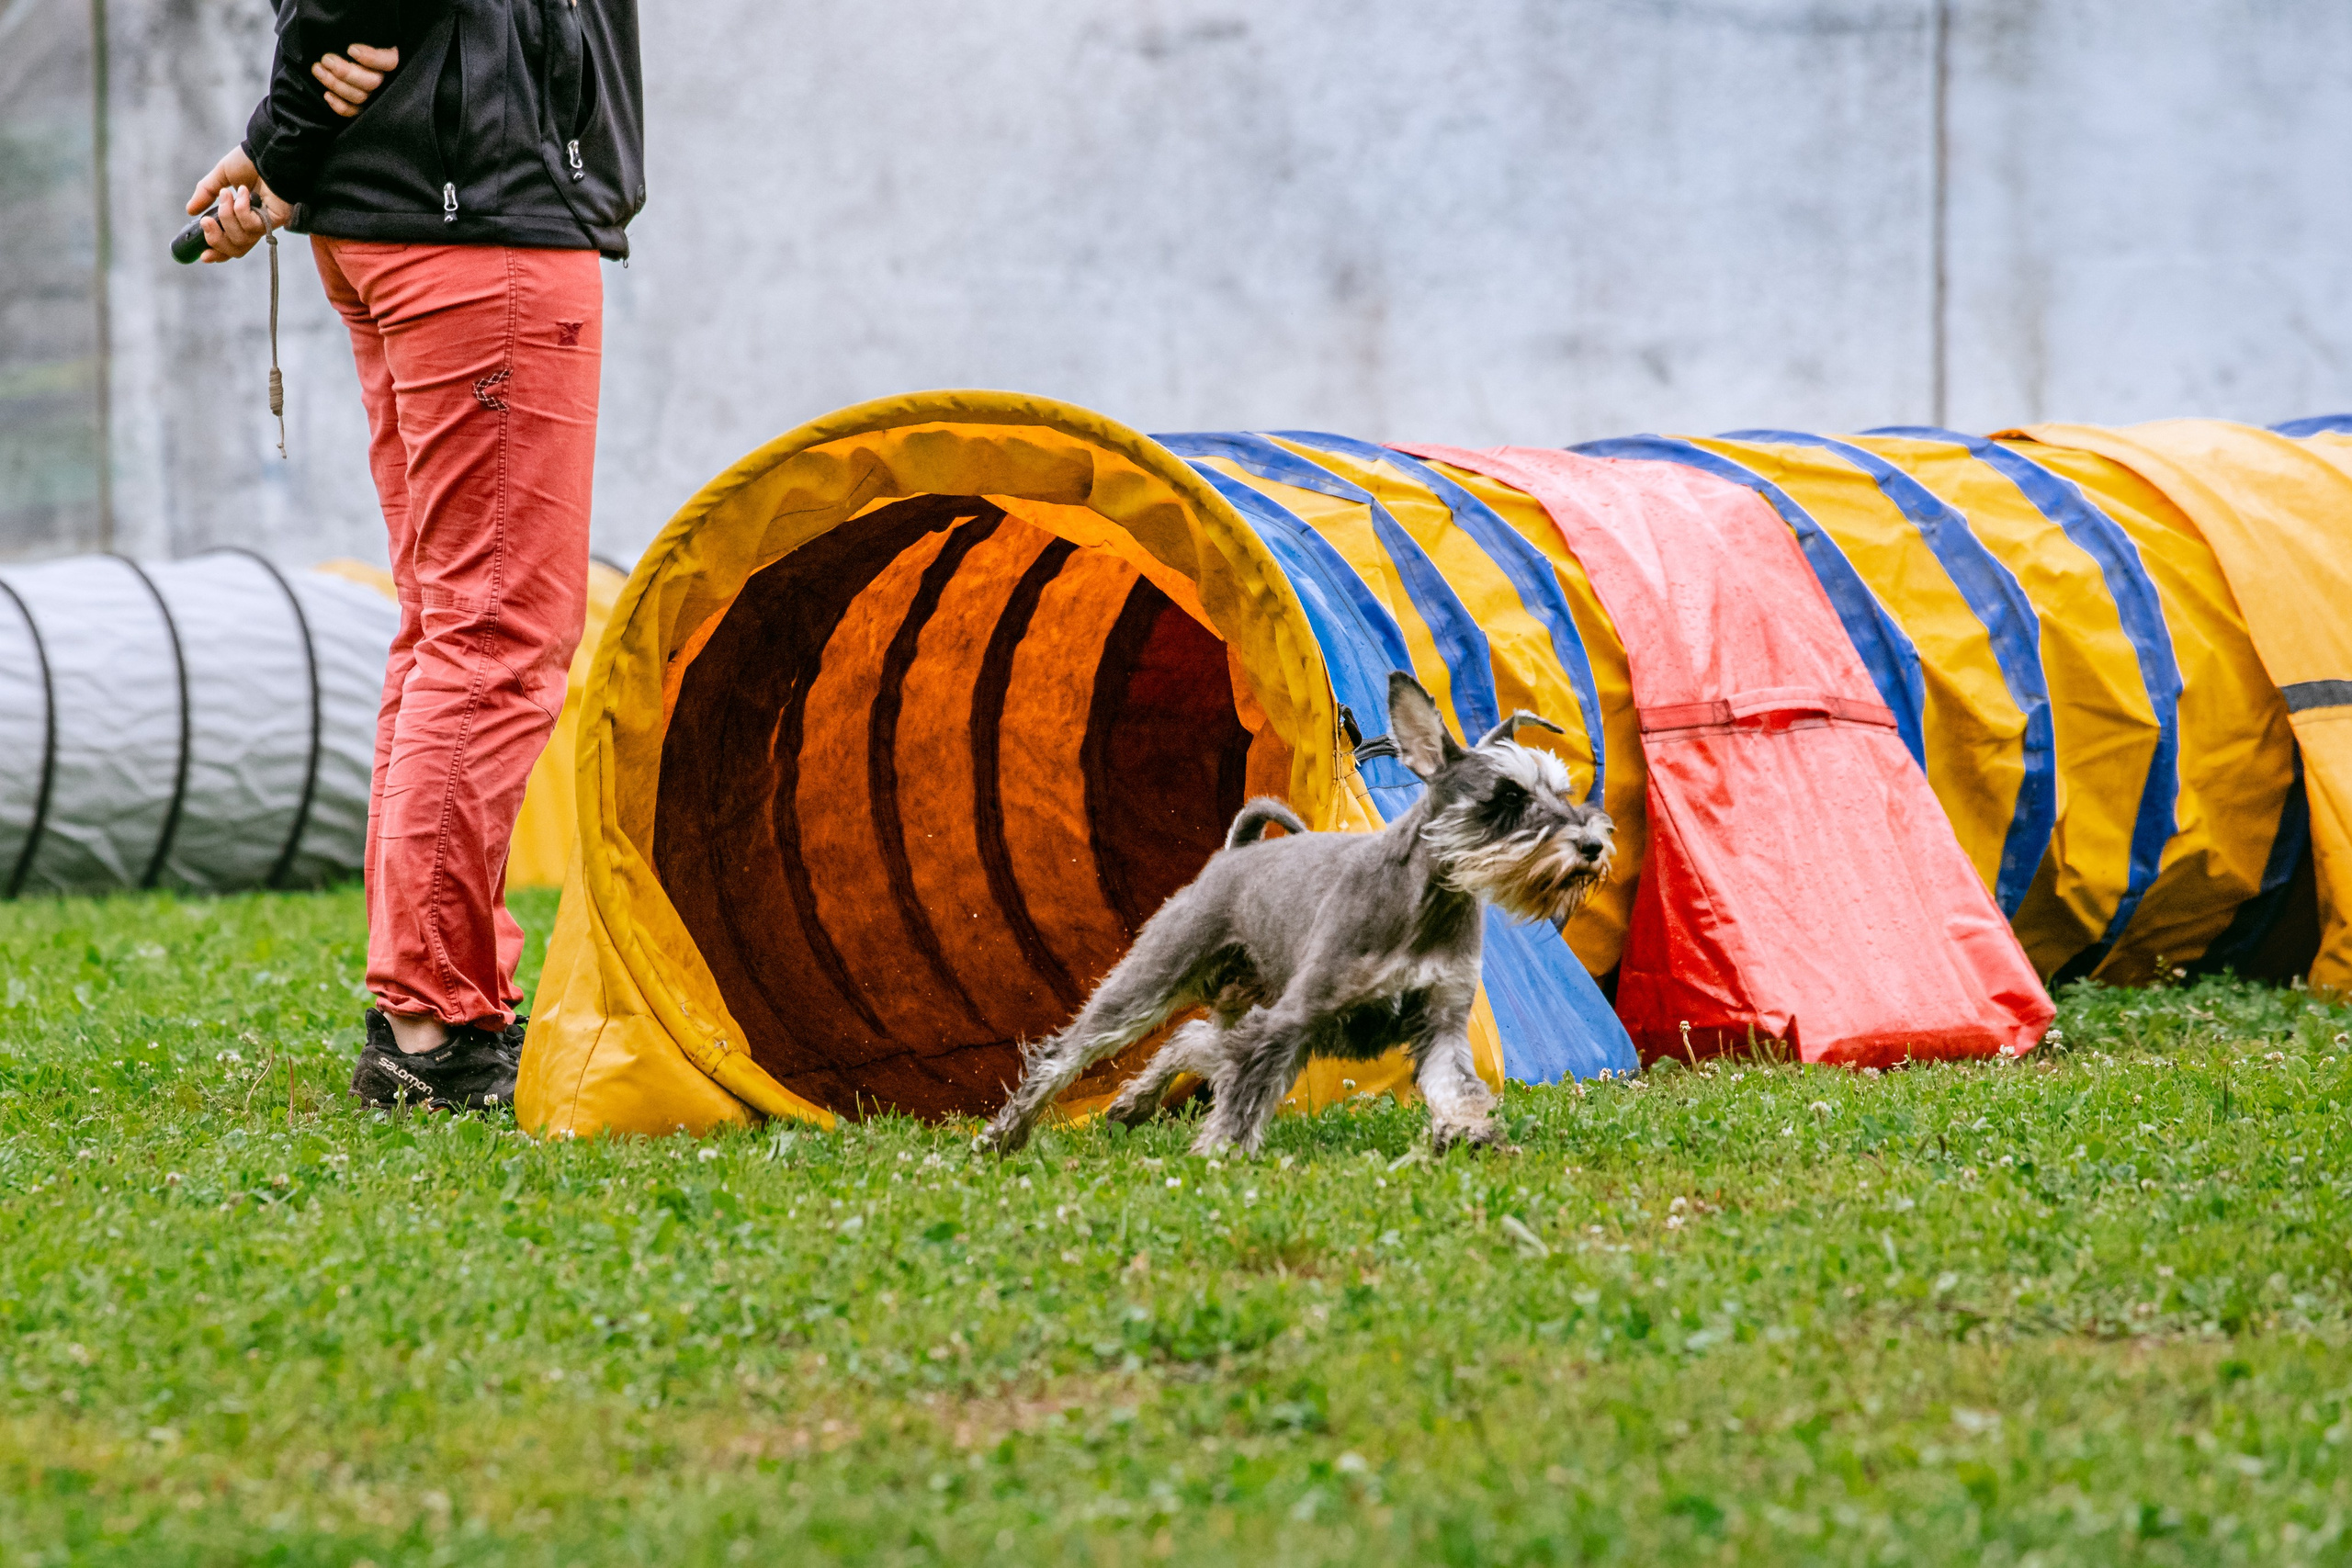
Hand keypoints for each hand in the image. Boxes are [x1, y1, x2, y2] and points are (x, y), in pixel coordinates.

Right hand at [185, 147, 292, 262]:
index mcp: (242, 216)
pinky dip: (241, 209)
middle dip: (216, 238)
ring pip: (241, 239)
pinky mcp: (277, 220)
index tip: (203, 256)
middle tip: (206, 221)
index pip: (231, 243)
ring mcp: (267, 223)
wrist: (267, 150)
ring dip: (227, 216)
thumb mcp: (222, 176)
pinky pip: (252, 225)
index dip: (217, 252)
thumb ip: (206, 193)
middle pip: (236, 249)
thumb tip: (190, 211)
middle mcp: (255, 223)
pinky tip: (244, 192)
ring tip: (228, 194)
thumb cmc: (249, 161)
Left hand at [312, 42, 399, 117]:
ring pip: (360, 97)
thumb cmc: (355, 47)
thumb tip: (348, 45)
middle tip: (326, 59)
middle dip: (346, 72)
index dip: (372, 58)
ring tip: (318, 69)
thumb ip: (364, 41)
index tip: (351, 49)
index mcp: (391, 60)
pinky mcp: (364, 108)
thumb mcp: (365, 38)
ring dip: (335, 84)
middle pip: (372, 82)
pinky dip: (340, 106)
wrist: (348, 62)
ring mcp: (376, 96)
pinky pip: (354, 112)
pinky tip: (327, 95)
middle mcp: (387, 80)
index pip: (389, 62)